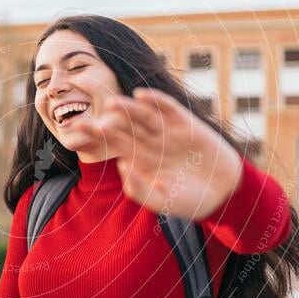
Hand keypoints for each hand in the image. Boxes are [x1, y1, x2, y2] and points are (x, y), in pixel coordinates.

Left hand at [71, 87, 243, 219]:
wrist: (223, 194)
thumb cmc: (189, 200)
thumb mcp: (160, 201)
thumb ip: (139, 188)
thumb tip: (122, 165)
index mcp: (139, 159)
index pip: (112, 144)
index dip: (95, 136)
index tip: (75, 130)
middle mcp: (149, 142)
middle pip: (122, 126)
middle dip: (104, 119)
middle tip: (82, 112)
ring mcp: (167, 131)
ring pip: (142, 116)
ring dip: (127, 109)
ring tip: (111, 103)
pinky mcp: (186, 124)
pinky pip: (168, 109)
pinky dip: (156, 101)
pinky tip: (142, 95)